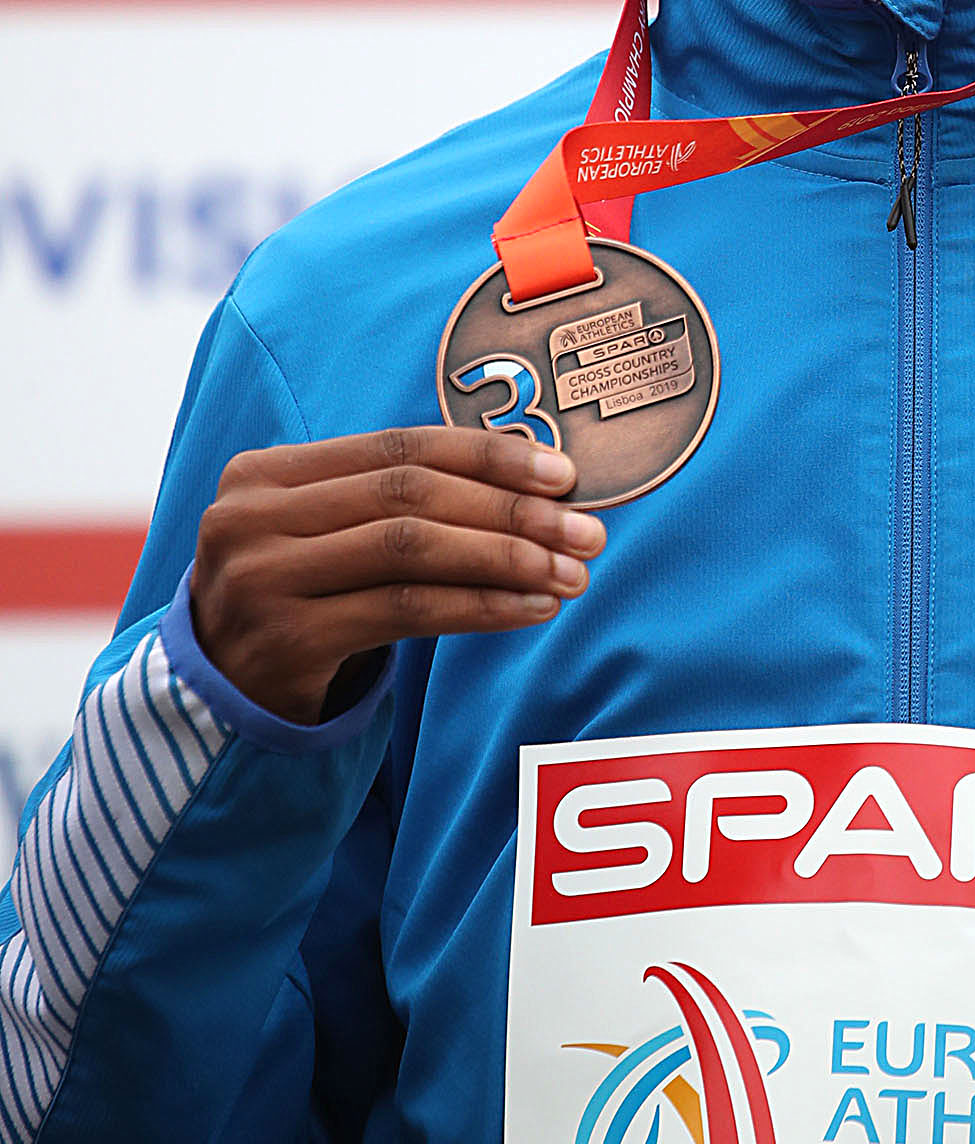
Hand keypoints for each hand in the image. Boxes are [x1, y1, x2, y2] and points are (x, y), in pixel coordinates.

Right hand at [192, 428, 605, 724]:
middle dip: (511, 510)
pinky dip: (479, 606)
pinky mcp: (286, 642)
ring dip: (506, 558)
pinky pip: (406, 612)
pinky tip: (531, 608)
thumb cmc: (299, 597)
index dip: (488, 457)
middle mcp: (252, 517)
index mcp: (265, 471)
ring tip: (571, 573)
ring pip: (411, 552)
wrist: (219, 696)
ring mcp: (262, 580)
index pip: (399, 447)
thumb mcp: (324, 534)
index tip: (564, 475)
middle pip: (410, 496)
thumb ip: (395, 500)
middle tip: (586, 530)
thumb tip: (535, 486)